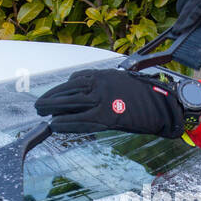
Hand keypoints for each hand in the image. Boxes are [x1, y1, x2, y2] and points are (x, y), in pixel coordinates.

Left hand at [35, 69, 187, 138]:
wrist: (162, 105)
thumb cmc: (145, 95)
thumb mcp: (121, 81)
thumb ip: (102, 84)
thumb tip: (81, 87)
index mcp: (104, 75)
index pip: (75, 79)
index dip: (60, 88)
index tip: (52, 94)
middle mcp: (99, 84)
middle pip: (68, 90)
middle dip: (51, 98)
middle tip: (38, 105)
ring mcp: (101, 100)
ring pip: (70, 103)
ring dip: (52, 108)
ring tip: (41, 113)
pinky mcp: (105, 116)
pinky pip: (80, 120)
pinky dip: (66, 122)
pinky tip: (54, 124)